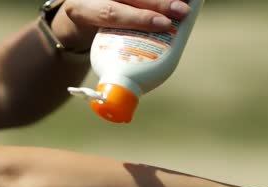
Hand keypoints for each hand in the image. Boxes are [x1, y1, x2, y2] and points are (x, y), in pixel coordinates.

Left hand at [51, 0, 191, 51]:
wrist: (81, 10)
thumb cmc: (93, 38)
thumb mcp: (93, 50)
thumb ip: (107, 65)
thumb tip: (124, 96)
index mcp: (81, 10)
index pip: (110, 13)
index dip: (138, 18)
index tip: (162, 24)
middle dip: (159, 4)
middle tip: (182, 12)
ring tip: (186, 4)